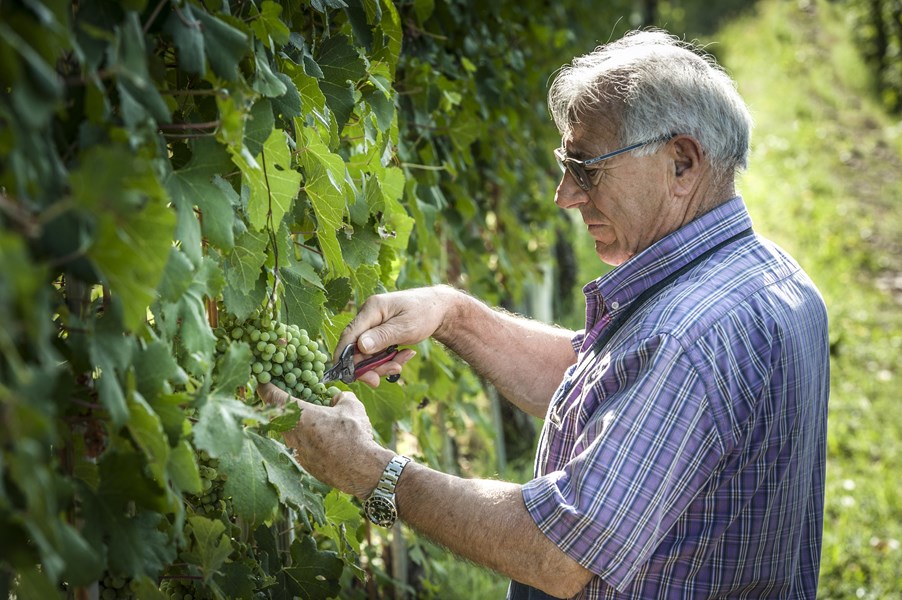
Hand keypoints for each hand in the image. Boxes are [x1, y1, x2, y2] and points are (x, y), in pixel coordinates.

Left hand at [257, 383, 392, 498]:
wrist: (361, 469)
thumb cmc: (354, 434)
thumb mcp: (351, 406)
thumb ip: (340, 397)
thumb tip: (335, 398)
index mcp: (299, 415)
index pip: (272, 397)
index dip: (265, 386)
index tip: (262, 381)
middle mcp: (291, 434)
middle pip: (277, 417)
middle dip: (281, 407)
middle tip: (288, 399)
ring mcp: (296, 452)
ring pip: (288, 433)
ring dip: (294, 425)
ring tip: (308, 420)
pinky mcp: (304, 465)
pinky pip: (298, 448)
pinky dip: (305, 441)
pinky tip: (320, 439)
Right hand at [335, 286, 459, 386]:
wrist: (439, 309)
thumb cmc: (424, 314)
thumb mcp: (406, 327)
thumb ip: (382, 337)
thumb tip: (360, 347)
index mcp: (371, 309)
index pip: (349, 334)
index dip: (343, 356)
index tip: (345, 375)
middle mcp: (368, 316)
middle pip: (357, 348)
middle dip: (371, 366)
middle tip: (387, 375)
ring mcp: (373, 325)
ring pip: (368, 354)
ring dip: (383, 364)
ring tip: (402, 363)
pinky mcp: (378, 333)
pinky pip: (377, 352)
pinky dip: (389, 359)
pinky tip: (405, 355)